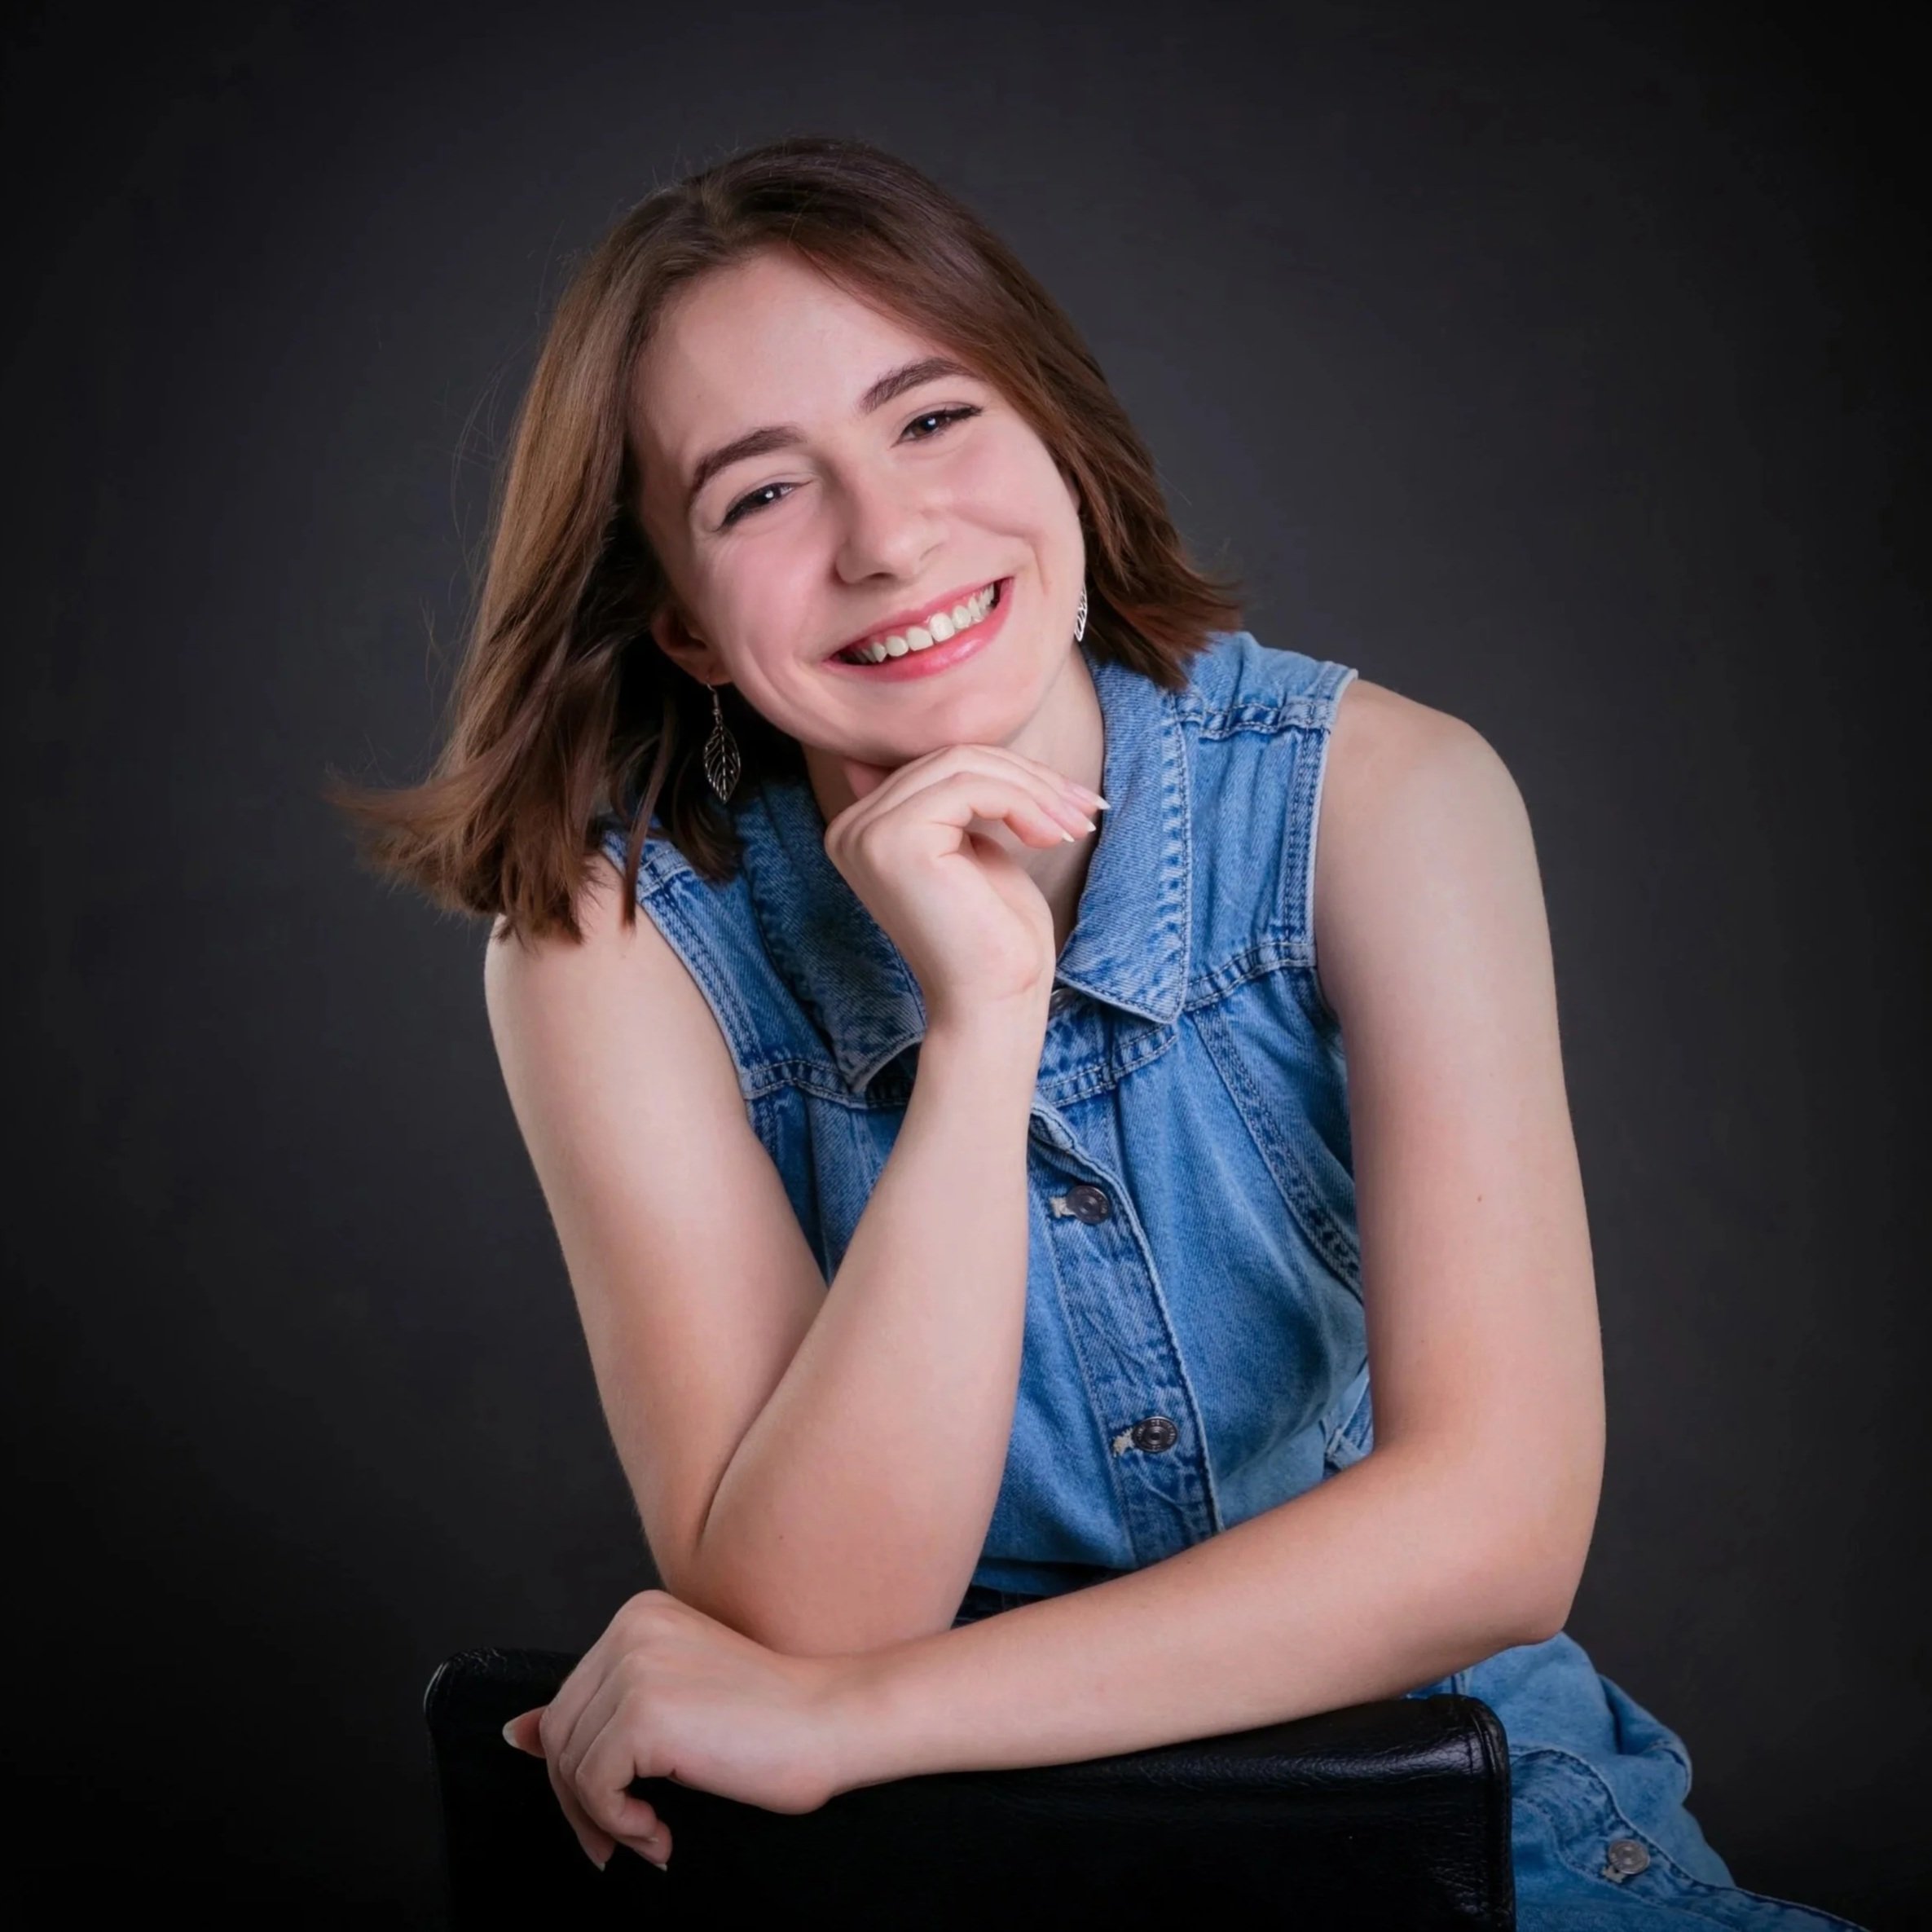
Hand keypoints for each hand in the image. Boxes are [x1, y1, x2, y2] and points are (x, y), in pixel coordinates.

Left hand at [500, 1589, 867, 1872]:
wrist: (834, 1721)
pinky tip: (661, 1832)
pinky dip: (620, 1824)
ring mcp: (635, 1666)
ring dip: (604, 1820)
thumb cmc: (772, 1721)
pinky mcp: (644, 1713)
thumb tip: (514, 1733)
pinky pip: (594, 1786)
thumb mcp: (677, 1702)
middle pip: (560, 1735)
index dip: (580, 1773)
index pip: (569, 1705)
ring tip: (654, 1835)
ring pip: (570, 1765)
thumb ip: (601, 1710)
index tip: (613, 1815)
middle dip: (581, 1802)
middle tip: (623, 1843)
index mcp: (638, 1617)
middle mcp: (629, 1629)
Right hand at [825, 744, 1101, 1025]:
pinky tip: (1051, 836)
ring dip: (1034, 791)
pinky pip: (970, 786)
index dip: (1010, 773)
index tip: (1069, 799)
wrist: (994, 1001)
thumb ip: (960, 801)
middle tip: (1084, 809)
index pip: (940, 766)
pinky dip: (1024, 803)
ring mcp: (865, 833)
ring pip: (964, 766)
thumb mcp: (975, 849)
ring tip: (1075, 825)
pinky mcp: (894, 840)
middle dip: (1029, 778)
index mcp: (863, 829)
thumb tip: (964, 753)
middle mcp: (850, 828)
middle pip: (951, 758)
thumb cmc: (994, 935)